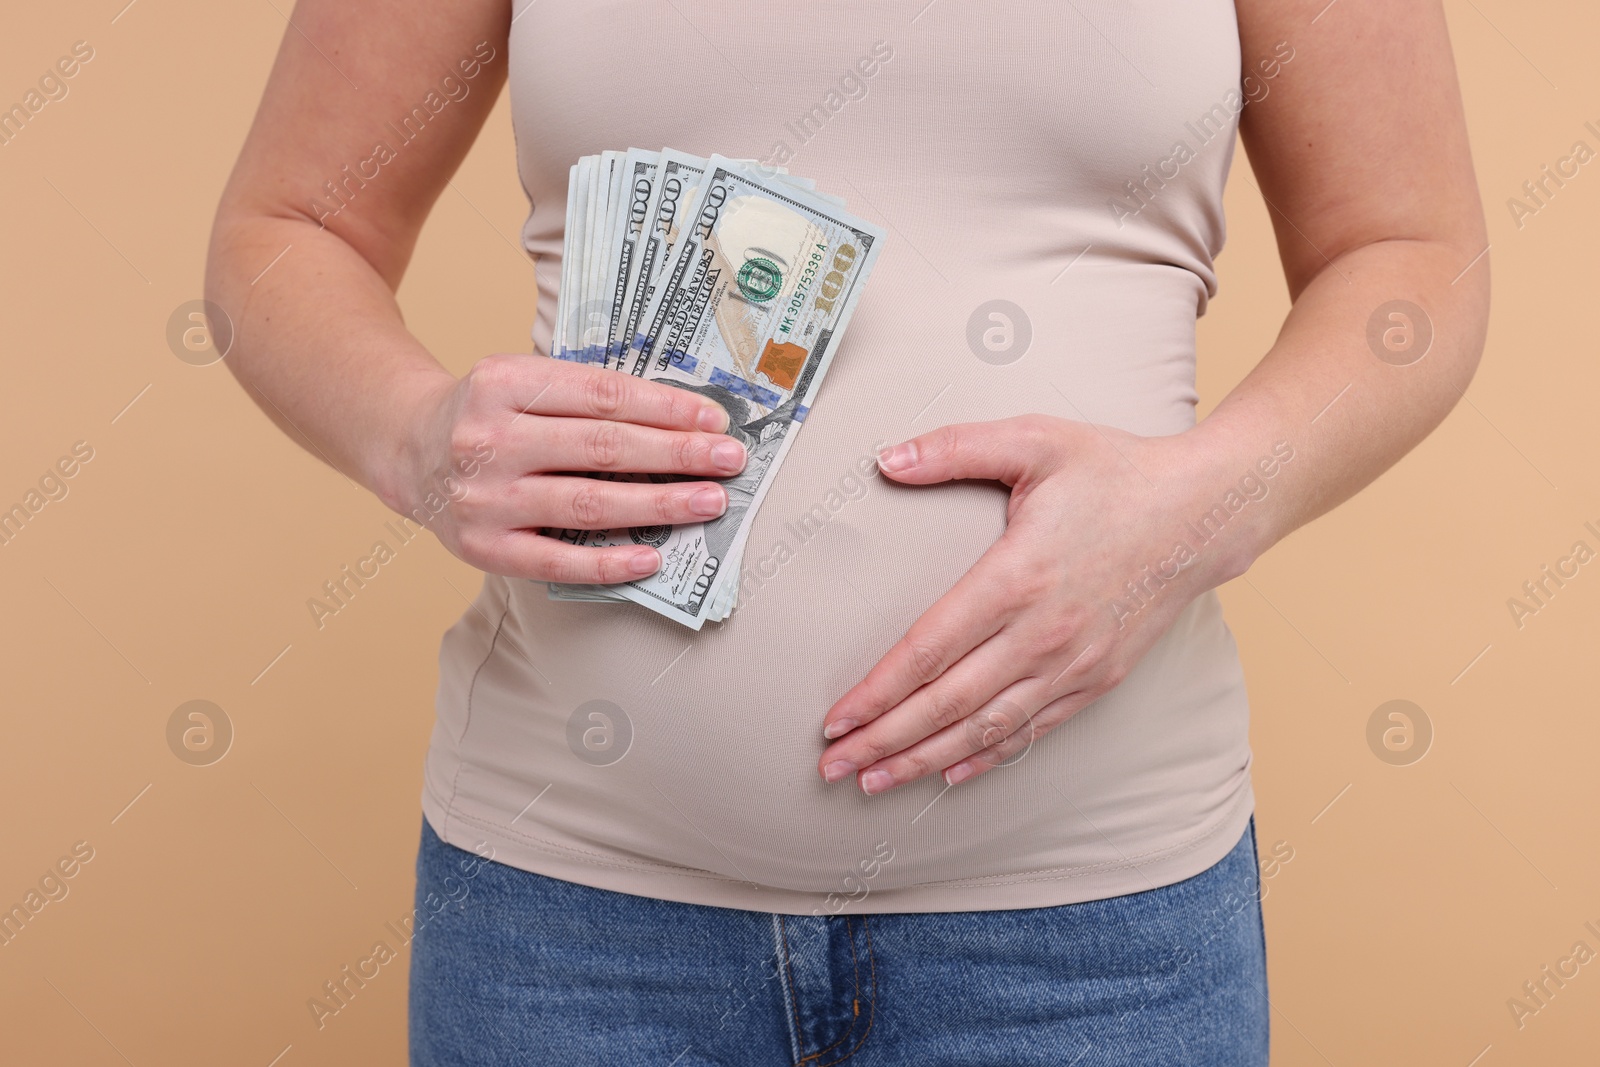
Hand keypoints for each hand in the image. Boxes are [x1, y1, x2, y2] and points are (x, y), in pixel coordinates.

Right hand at [392, 352, 746, 581]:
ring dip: (658, 504)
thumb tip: (681, 419)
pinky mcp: (482, 548)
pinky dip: (608, 562)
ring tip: (707, 503)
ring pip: (586, 504)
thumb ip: (584, 395)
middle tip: (728, 460)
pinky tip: (652, 557)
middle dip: (676, 454)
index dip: (665, 407)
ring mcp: (483, 497)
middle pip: (601, 448)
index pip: (601, 395)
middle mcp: (488, 438)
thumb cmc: (488, 414)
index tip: (715, 418)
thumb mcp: (522, 379)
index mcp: (502, 382)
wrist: (407, 449)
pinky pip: (556, 561)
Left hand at [817, 414, 1250, 793]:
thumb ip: (955, 448)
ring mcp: (1073, 664)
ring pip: (986, 729)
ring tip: (874, 780)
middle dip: (884, 740)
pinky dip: (987, 757)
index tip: (835, 719)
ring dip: (925, 760)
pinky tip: (950, 773)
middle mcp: (1043, 633)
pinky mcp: (1098, 679)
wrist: (1206, 512)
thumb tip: (886, 459)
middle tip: (830, 767)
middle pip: (947, 704)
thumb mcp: (1035, 441)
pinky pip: (1032, 731)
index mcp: (1016, 577)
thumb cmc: (1117, 473)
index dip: (877, 692)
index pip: (928, 650)